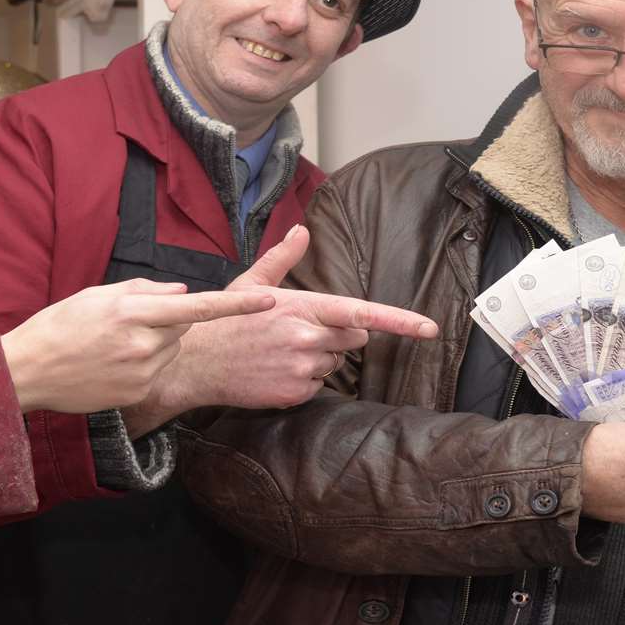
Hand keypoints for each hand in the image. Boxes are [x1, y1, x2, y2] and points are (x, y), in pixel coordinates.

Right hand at [0, 279, 273, 414]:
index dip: (238, 305)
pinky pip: (156, 373)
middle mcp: (143, 343)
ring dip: (156, 345)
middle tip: (130, 322)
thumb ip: (146, 291)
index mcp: (134, 311)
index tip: (270, 301)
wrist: (29, 371)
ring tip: (116, 346)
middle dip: (168, 322)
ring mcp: (141, 372)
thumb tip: (182, 294)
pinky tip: (113, 366)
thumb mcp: (99, 295)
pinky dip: (143, 367)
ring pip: (170, 350)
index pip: (198, 307)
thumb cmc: (60, 326)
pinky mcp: (138, 393)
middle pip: (183, 327)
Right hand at [127, 226, 438, 434]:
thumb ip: (283, 257)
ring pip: (334, 364)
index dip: (400, 322)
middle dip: (337, 335)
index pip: (363, 314)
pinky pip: (317, 386)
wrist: (195, 363)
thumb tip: (302, 230)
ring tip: (280, 351)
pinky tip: (276, 369)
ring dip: (318, 358)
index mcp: (303, 306)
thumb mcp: (253, 282)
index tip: (428, 329)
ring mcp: (302, 368)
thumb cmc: (226, 319)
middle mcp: (308, 338)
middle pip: (354, 340)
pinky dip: (303, 379)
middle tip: (297, 331)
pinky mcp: (295, 393)